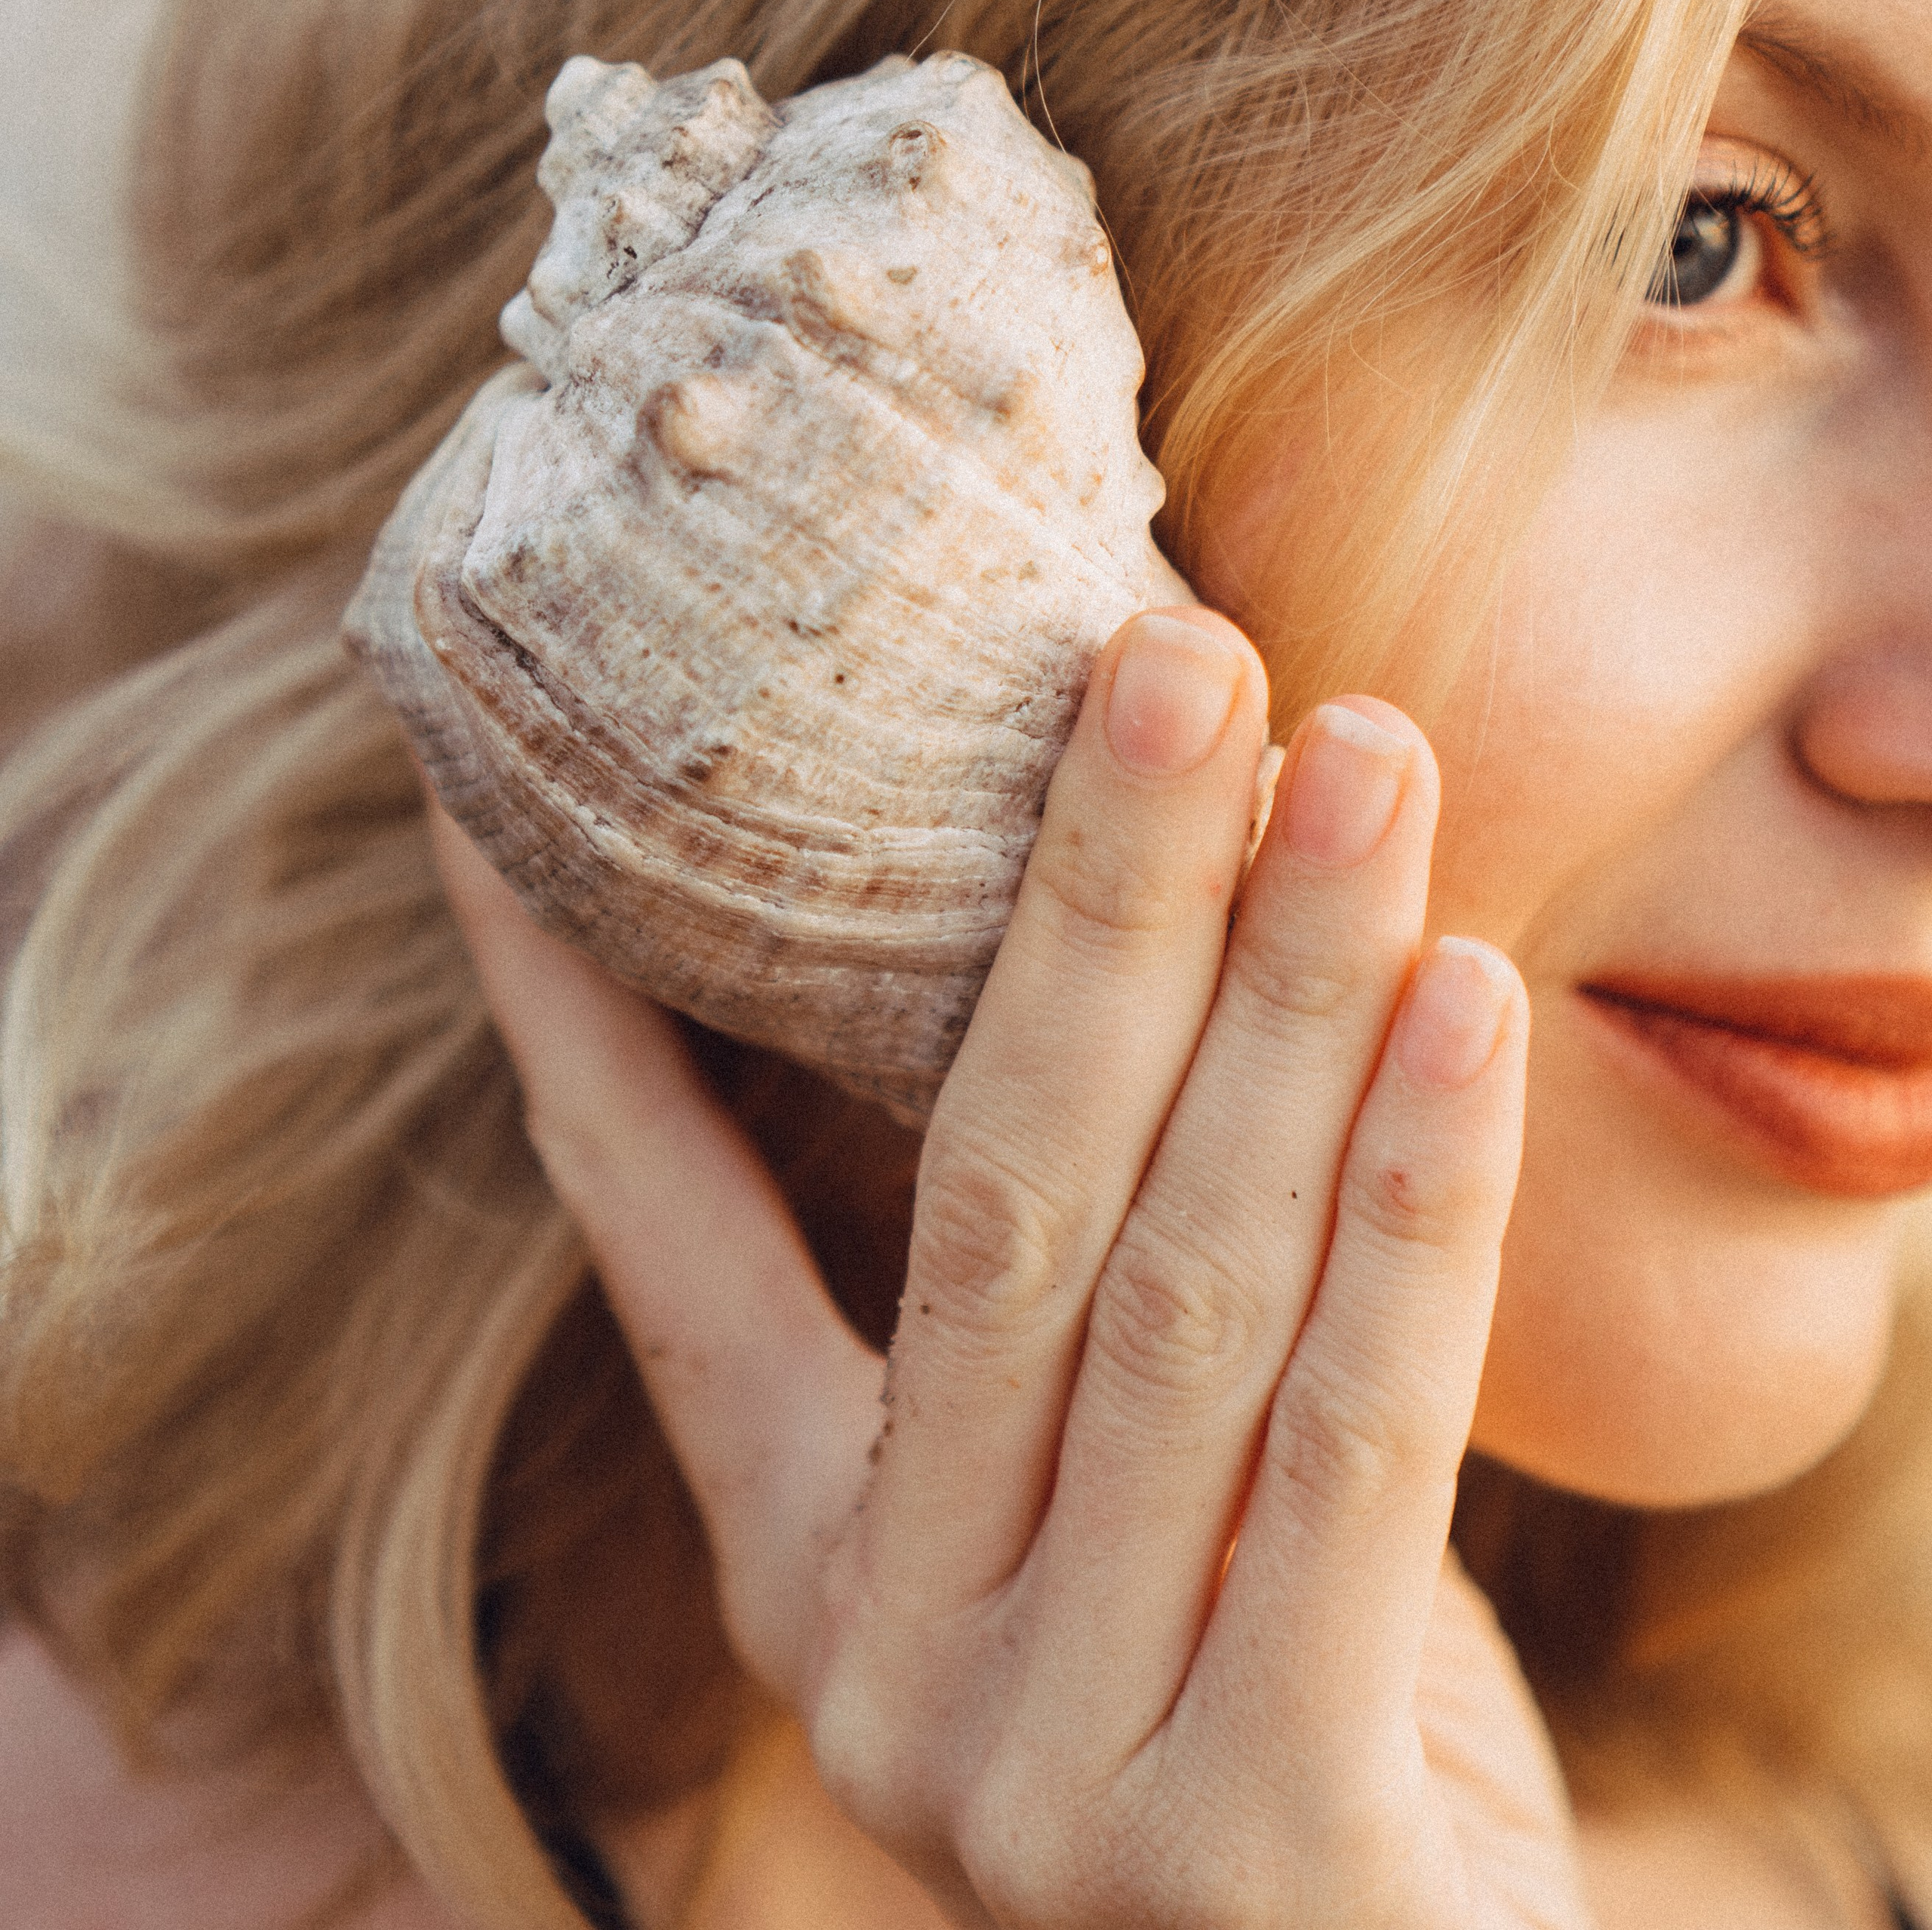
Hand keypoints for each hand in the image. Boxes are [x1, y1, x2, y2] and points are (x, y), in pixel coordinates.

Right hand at [430, 606, 1589, 1928]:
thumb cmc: (1273, 1711)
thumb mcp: (1123, 1510)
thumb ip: (1089, 1293)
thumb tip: (1110, 930)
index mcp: (816, 1569)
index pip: (657, 1242)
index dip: (581, 1015)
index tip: (512, 801)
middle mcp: (890, 1669)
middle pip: (991, 1200)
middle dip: (1089, 897)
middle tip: (1169, 646)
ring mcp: (1054, 1779)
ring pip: (1180, 1290)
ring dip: (1282, 991)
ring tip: (1357, 753)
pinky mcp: (1262, 1856)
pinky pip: (1355, 1452)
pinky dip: (1419, 1203)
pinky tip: (1468, 1001)